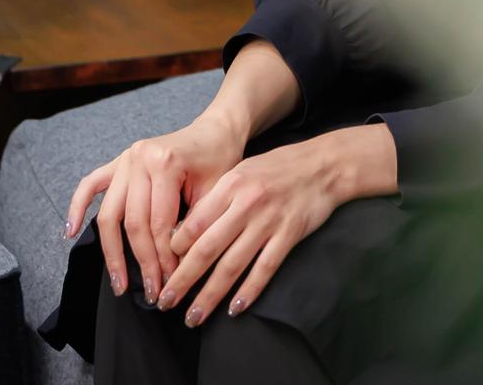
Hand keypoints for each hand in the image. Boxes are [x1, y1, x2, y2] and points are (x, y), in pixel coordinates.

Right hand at [67, 112, 246, 302]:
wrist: (215, 131)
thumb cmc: (220, 160)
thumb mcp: (216, 193)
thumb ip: (194, 226)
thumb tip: (176, 268)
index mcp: (165, 163)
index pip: (159, 223)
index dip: (164, 257)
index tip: (170, 282)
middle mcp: (139, 159)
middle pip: (133, 222)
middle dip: (141, 261)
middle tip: (150, 290)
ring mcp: (125, 158)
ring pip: (110, 213)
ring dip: (111, 251)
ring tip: (117, 281)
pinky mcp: (118, 161)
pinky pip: (91, 184)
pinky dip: (78, 207)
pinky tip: (70, 231)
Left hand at [159, 124, 395, 327]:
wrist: (322, 166)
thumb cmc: (276, 169)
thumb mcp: (240, 173)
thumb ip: (215, 200)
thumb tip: (184, 234)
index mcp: (230, 185)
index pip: (193, 224)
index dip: (173, 252)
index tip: (161, 270)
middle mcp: (247, 204)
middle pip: (207, 249)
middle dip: (182, 280)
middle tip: (165, 303)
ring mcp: (269, 221)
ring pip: (232, 265)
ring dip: (210, 295)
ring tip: (194, 315)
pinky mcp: (289, 236)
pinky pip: (265, 269)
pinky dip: (249, 291)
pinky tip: (235, 308)